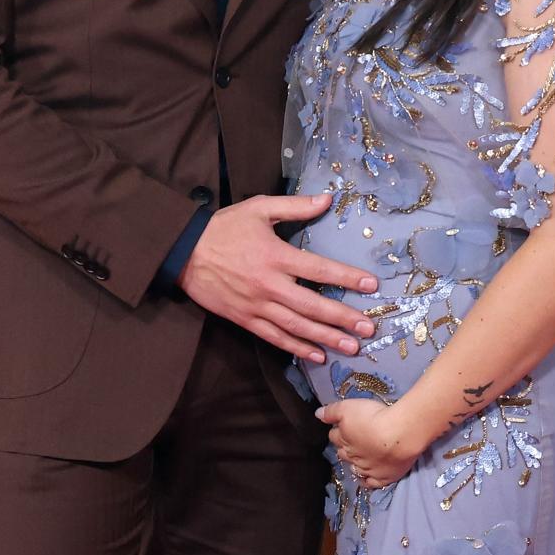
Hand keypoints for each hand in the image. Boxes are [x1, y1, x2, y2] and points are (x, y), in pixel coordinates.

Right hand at [178, 193, 377, 361]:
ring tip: (351, 347)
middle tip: (368, 328)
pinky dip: (296, 347)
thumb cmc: (224, 227)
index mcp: (275, 255)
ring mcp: (256, 305)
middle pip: (312, 305)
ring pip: (296, 326)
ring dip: (325, 337)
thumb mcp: (258, 208)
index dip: (346, 277)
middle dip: (342, 318)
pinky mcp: (244, 319)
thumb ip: (294, 206)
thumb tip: (327, 200)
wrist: (183, 252)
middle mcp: (269, 284)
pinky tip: (316, 354)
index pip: (318, 269)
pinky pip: (274, 337)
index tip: (371, 285)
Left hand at [316, 398, 422, 489]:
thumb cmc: (372, 418)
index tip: (341, 427)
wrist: (398, 435)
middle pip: (343, 453)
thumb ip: (331, 411)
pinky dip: (366, 481)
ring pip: (355, 468)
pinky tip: (365, 479)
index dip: (338, 430)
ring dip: (354, 463)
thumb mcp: (348, 407)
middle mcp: (353, 456)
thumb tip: (317, 415)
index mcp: (344, 439)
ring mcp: (367, 469)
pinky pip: (371, 483)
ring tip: (357, 459)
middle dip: (344, 447)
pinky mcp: (383, 478)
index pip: (334, 436)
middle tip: (350, 441)